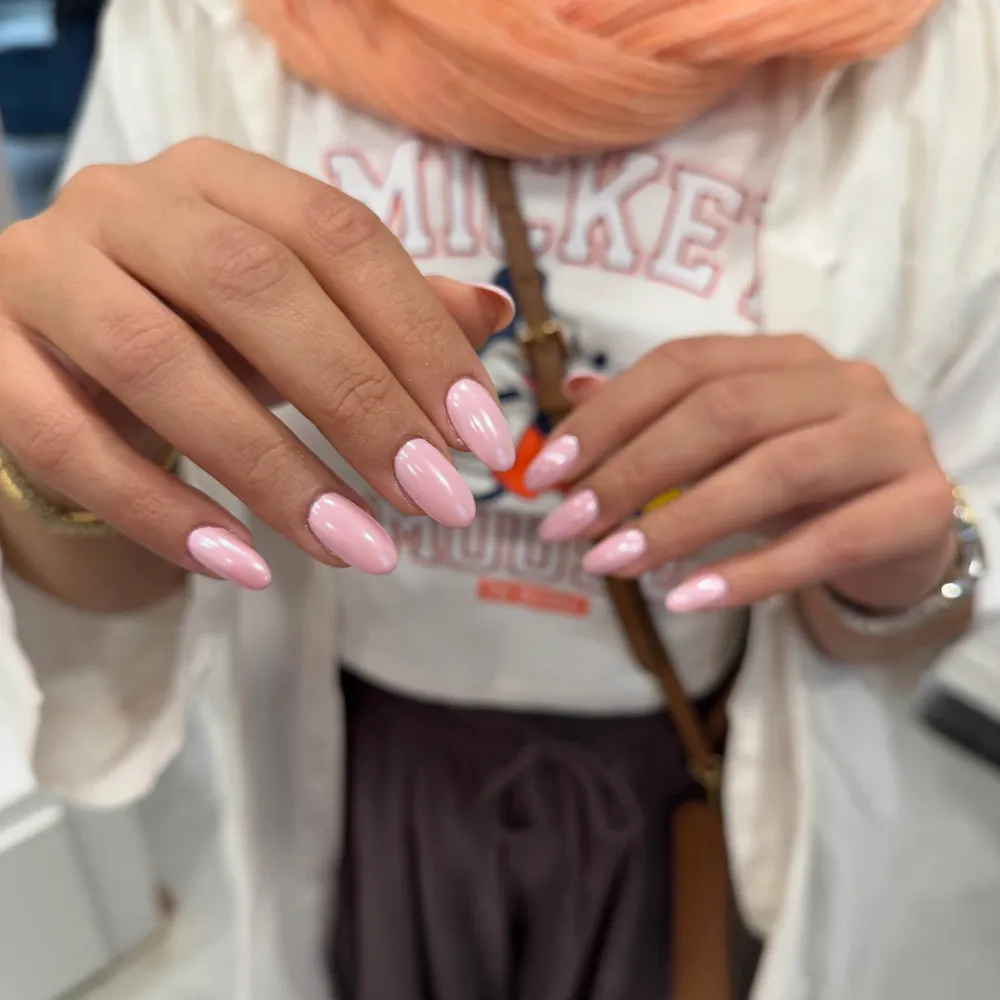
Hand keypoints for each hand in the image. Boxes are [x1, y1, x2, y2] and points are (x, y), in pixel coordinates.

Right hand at [0, 139, 515, 586]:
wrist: (54, 346)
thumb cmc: (197, 325)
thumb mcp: (295, 313)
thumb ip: (385, 310)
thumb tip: (491, 314)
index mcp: (219, 179)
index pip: (339, 235)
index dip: (422, 337)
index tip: (486, 439)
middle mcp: (126, 202)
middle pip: (255, 289)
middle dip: (362, 405)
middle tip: (440, 502)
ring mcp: (42, 273)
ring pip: (158, 365)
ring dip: (274, 470)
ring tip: (362, 550)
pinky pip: (67, 440)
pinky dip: (159, 511)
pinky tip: (244, 567)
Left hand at [526, 334, 956, 612]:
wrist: (905, 529)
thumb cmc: (801, 483)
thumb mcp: (728, 446)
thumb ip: (658, 416)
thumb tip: (572, 394)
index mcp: (784, 355)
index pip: (682, 365)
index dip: (606, 417)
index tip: (545, 472)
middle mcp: (841, 381)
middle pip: (722, 413)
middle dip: (630, 471)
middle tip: (566, 526)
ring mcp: (888, 439)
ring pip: (773, 473)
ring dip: (678, 522)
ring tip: (610, 563)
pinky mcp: (918, 506)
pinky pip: (825, 543)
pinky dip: (748, 574)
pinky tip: (685, 599)